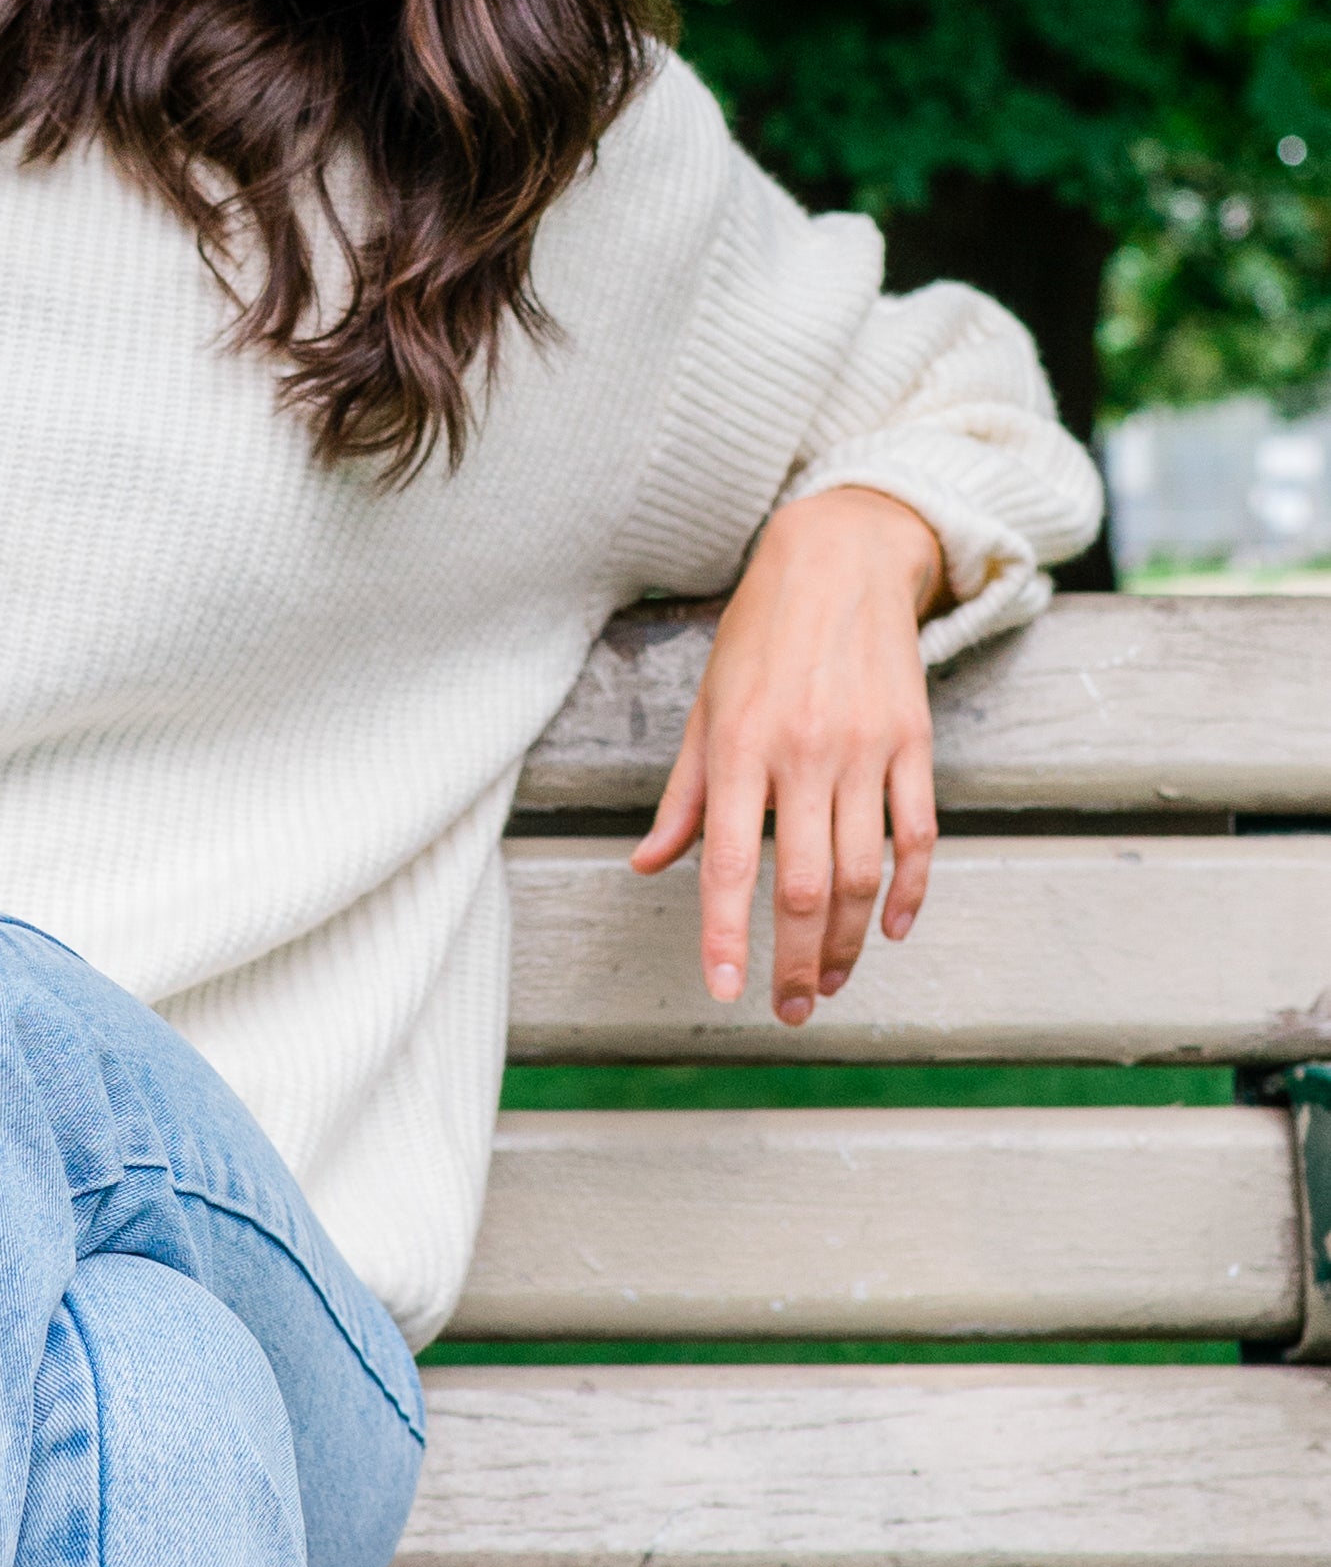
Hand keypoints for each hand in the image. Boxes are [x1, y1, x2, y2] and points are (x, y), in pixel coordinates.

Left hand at [629, 488, 945, 1028]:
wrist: (840, 558)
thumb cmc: (759, 636)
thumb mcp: (706, 708)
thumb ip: (684, 796)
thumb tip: (648, 865)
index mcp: (740, 749)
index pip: (727, 865)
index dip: (725, 936)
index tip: (726, 991)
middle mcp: (804, 754)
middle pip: (805, 887)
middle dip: (798, 960)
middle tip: (791, 1008)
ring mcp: (865, 749)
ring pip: (863, 873)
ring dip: (850, 942)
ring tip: (832, 982)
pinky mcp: (914, 741)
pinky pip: (918, 833)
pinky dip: (911, 891)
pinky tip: (892, 929)